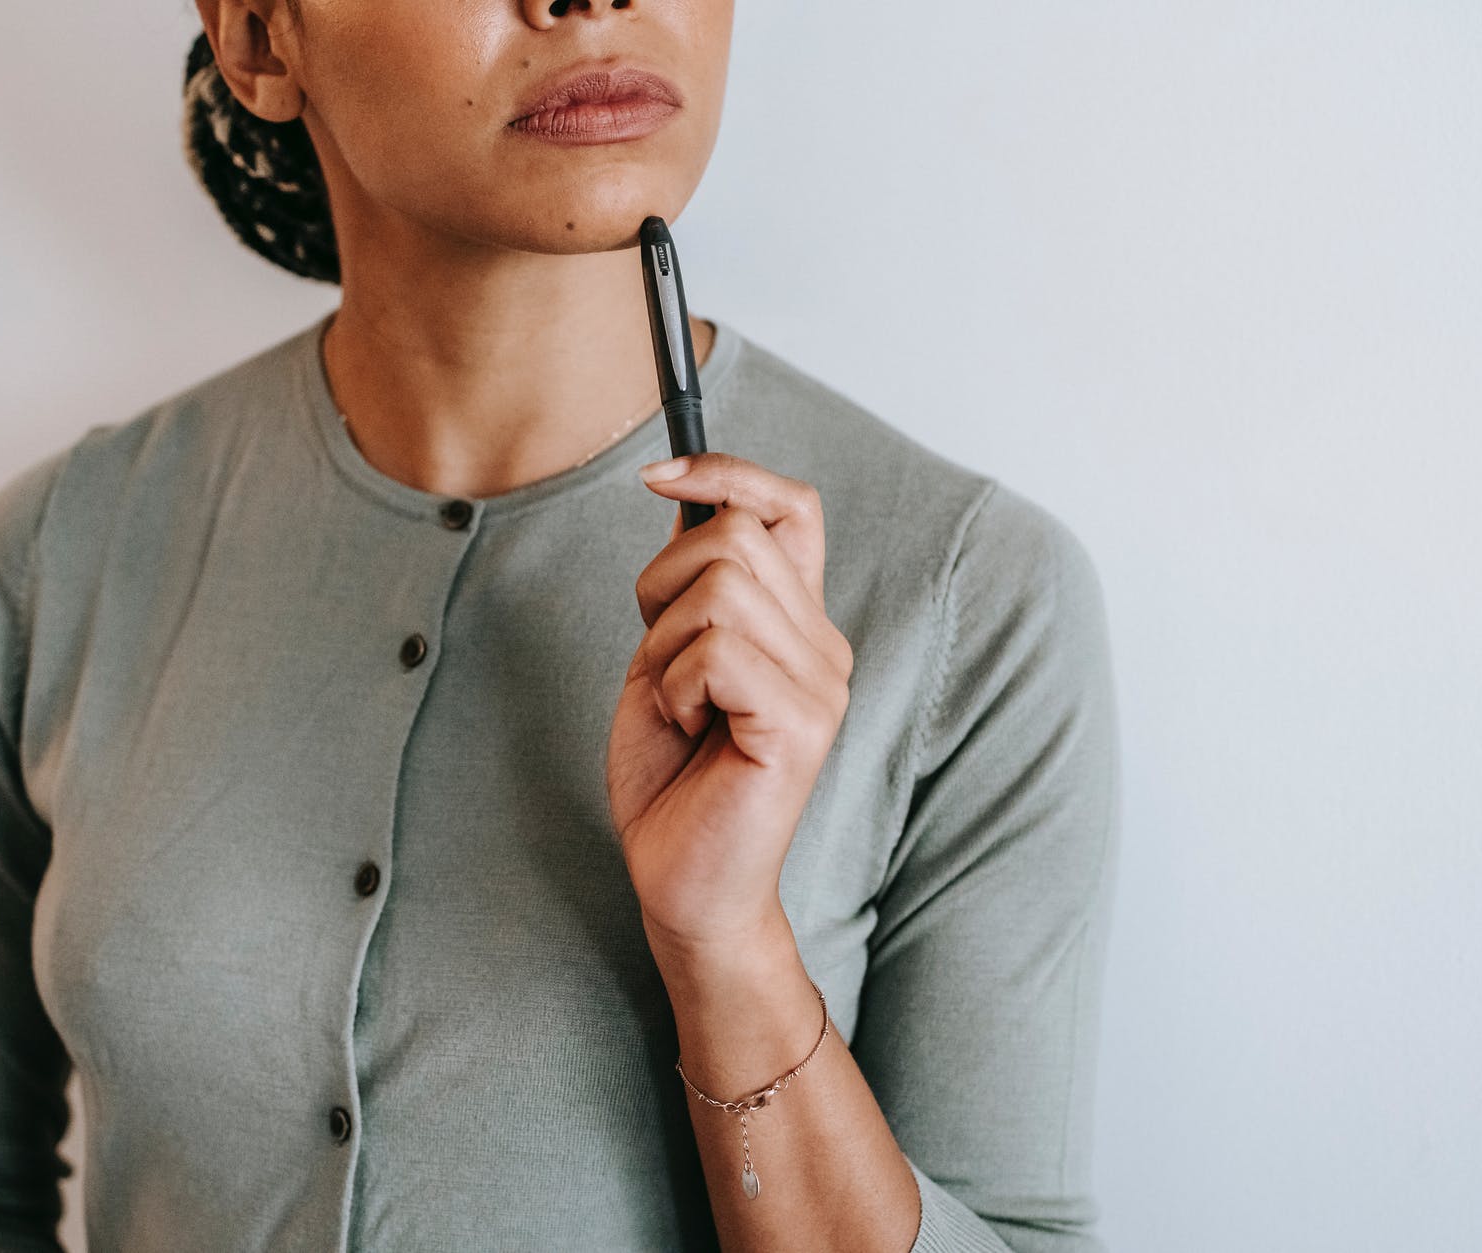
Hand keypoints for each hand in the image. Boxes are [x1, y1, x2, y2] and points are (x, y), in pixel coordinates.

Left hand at [606, 452, 854, 963]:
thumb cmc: (673, 778)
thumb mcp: (669, 657)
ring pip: (717, 587)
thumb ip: (691, 586)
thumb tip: (686, 495)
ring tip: (681, 708)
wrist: (684, 884)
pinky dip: (675, 687)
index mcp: (799, 623)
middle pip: (733, 535)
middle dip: (659, 588)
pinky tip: (690, 732)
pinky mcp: (801, 724)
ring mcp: (821, 683)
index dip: (728, 472)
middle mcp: (825, 645)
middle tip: (662, 666)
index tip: (657, 478)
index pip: (793, 505)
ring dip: (665, 647)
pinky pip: (715, 651)